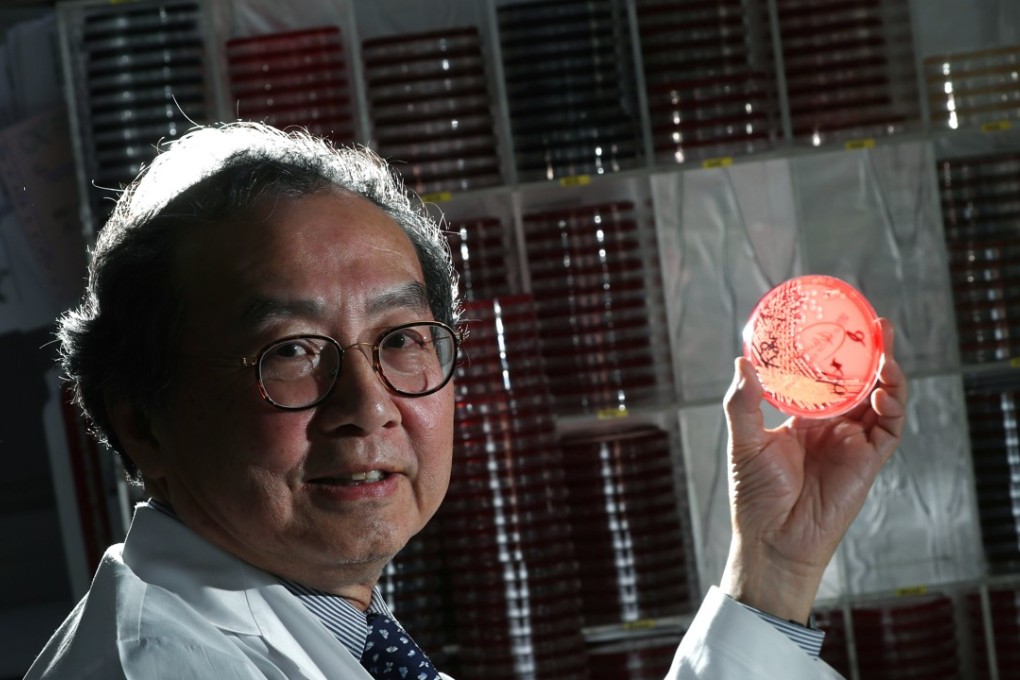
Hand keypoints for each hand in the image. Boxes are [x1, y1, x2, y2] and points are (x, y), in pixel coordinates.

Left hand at [719, 317, 906, 623]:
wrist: (773, 540)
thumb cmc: (755, 495)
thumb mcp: (745, 441)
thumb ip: (743, 403)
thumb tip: (741, 362)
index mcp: (803, 418)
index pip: (826, 378)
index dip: (837, 353)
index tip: (840, 322)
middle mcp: (832, 427)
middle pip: (860, 384)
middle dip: (873, 355)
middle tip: (878, 325)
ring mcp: (852, 443)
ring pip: (881, 402)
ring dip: (888, 376)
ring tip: (887, 353)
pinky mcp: (868, 463)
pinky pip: (889, 431)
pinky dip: (893, 409)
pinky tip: (883, 393)